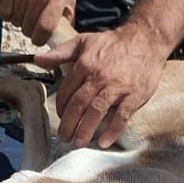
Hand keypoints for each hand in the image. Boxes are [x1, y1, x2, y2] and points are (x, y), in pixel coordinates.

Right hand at [0, 0, 75, 44]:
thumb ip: (67, 9)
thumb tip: (67, 31)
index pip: (45, 28)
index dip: (39, 38)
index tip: (36, 38)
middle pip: (27, 27)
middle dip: (26, 26)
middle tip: (27, 14)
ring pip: (14, 20)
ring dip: (15, 16)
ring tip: (20, 2)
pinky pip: (3, 11)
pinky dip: (4, 9)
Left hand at [34, 22, 168, 147]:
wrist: (145, 40)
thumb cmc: (112, 43)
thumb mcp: (83, 42)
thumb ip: (60, 53)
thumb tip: (37, 60)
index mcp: (85, 64)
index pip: (67, 91)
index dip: (61, 107)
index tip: (60, 117)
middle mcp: (99, 77)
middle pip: (79, 105)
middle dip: (68, 124)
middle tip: (64, 137)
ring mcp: (118, 87)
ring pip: (96, 112)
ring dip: (85, 130)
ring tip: (78, 142)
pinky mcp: (134, 96)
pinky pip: (121, 116)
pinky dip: (112, 131)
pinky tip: (104, 141)